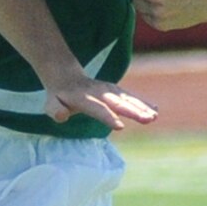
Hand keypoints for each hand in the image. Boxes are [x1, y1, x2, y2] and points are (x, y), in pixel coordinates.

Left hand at [42, 76, 157, 130]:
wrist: (67, 78)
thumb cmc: (58, 98)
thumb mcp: (51, 104)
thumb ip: (56, 111)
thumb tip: (61, 116)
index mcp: (83, 98)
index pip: (97, 109)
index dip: (108, 117)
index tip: (120, 126)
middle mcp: (99, 92)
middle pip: (118, 103)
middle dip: (133, 111)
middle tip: (148, 119)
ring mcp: (109, 90)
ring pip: (127, 99)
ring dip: (142, 107)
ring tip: (154, 117)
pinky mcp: (116, 91)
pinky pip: (131, 97)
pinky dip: (143, 102)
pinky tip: (155, 110)